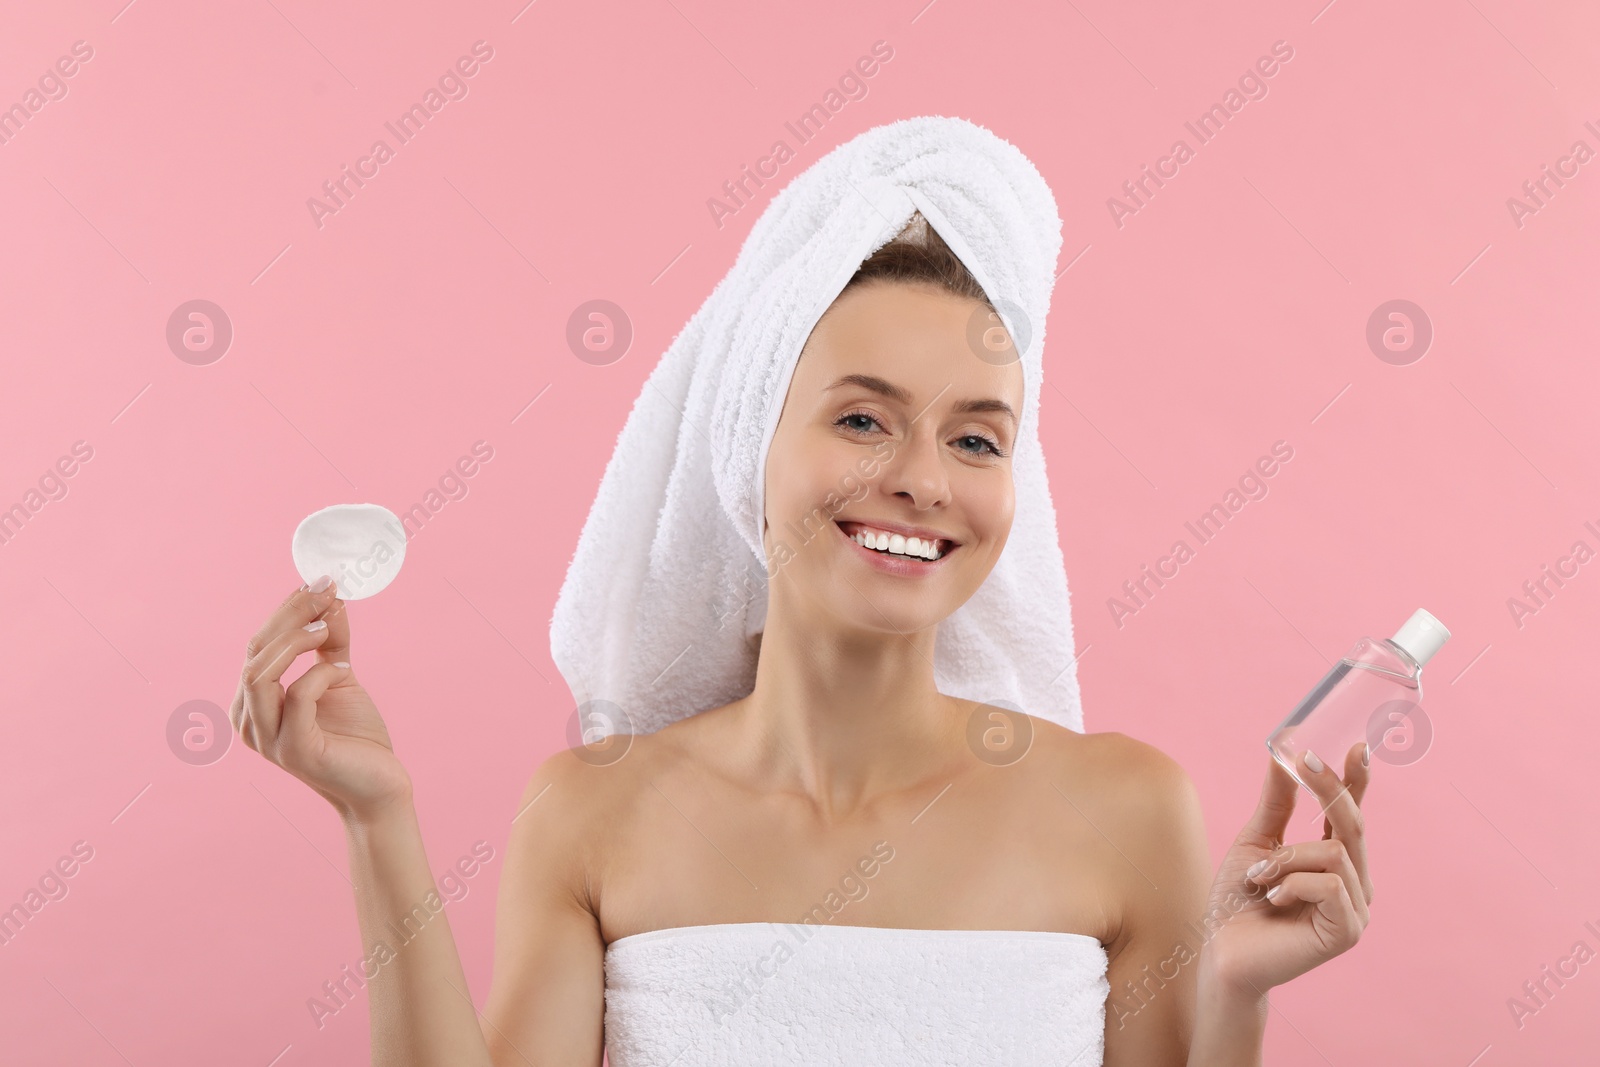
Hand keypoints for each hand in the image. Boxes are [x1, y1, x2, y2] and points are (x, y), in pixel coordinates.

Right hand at [230, 578, 412, 821]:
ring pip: (259, 674)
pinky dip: (318, 674)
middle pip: (254, 654)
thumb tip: (328, 595)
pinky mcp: (294, 752)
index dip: (285, 610)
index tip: (317, 581)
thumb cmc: (355, 735)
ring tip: (329, 626)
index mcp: (253, 703)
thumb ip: (329, 640)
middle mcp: (250, 722)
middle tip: (325, 590)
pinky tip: (343, 670)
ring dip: (296, 640)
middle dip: (290, 615)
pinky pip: (296, 697)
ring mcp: (268, 740)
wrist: (379, 785)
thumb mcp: (338, 676)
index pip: (257, 645)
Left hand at [1199, 743, 1372, 995]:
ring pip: (1333, 852)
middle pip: (1351, 823)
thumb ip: (1276, 802)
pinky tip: (1274, 899)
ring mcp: (1357, 909)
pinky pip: (1328, 884)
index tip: (1357, 746)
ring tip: (1261, 880)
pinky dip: (1292, 883)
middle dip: (1328, 787)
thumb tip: (1283, 753)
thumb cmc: (1237, 902)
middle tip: (1303, 759)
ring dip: (1286, 858)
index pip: (1351, 814)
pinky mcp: (1348, 931)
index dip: (1356, 780)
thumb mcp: (1254, 842)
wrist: (1221, 954)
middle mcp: (1353, 882)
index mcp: (1333, 862)